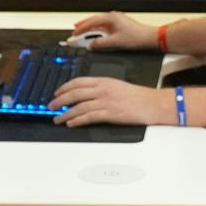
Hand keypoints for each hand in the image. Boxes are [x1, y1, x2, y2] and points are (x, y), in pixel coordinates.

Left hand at [49, 77, 172, 127]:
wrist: (153, 104)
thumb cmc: (138, 97)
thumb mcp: (117, 86)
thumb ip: (102, 88)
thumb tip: (88, 95)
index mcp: (104, 81)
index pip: (78, 82)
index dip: (64, 88)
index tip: (57, 93)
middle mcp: (103, 90)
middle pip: (75, 93)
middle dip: (60, 101)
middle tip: (51, 106)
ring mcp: (106, 102)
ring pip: (79, 106)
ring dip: (65, 114)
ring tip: (57, 119)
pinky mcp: (110, 114)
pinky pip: (89, 117)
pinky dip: (77, 120)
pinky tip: (71, 123)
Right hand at [69, 11, 155, 50]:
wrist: (150, 38)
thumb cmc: (137, 37)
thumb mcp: (115, 42)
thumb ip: (101, 43)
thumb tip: (91, 45)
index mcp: (111, 18)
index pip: (92, 22)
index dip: (81, 28)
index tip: (74, 33)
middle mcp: (113, 17)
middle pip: (94, 20)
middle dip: (84, 26)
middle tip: (75, 31)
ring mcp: (117, 20)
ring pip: (99, 23)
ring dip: (91, 28)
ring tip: (82, 32)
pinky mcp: (120, 24)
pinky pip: (105, 26)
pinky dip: (98, 30)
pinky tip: (96, 34)